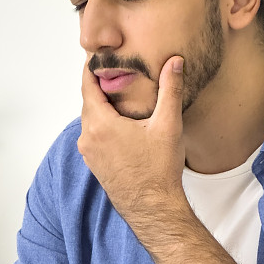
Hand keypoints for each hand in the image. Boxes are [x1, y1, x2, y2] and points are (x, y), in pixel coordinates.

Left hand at [78, 56, 186, 227]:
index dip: (90, 68)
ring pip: (90, 120)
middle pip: (88, 102)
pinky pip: (93, 136)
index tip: (96, 55)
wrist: (153, 208)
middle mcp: (88, 138)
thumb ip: (170, 90)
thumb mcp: (168, 125)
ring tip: (118, 94)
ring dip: (101, 107)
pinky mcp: (94, 164)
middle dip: (99, 86)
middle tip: (113, 70)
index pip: (87, 86)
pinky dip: (102, 124)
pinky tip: (120, 123)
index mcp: (100, 125)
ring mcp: (89, 153)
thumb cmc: (159, 169)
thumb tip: (175, 62)